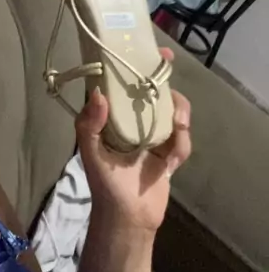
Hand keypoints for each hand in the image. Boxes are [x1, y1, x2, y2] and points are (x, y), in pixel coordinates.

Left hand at [76, 49, 190, 233]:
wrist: (128, 220)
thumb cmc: (105, 185)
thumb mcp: (91, 153)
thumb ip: (89, 124)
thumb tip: (99, 94)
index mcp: (112, 118)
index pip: (121, 84)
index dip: (132, 66)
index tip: (146, 50)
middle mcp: (133, 123)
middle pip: (152, 92)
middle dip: (163, 81)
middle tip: (169, 70)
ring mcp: (154, 137)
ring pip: (172, 112)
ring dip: (177, 111)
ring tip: (177, 119)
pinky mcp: (170, 154)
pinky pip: (182, 140)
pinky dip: (182, 143)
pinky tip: (173, 154)